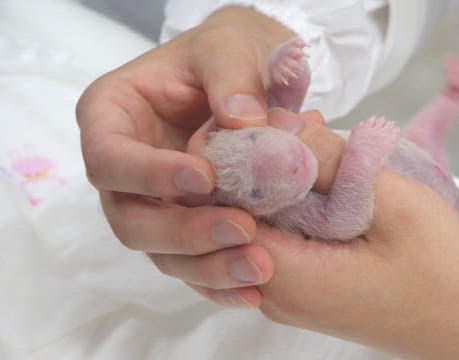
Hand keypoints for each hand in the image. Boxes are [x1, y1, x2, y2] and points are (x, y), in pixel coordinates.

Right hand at [76, 6, 295, 306]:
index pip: (109, 157)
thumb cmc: (225, 54)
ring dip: (207, 266)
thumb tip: (241, 122)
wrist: (248, 79)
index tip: (205, 179)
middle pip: (130, 217)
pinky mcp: (184, 228)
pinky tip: (253, 292)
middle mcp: (125, 168)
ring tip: (260, 267)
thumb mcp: (229, 47)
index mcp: (113, 116)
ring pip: (161, 252)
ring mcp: (153, 203)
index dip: (149, 175)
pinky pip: (192, 266)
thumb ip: (232, 75)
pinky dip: (220, 282)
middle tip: (242, 228)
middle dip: (183, 231)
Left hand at [232, 113, 458, 358]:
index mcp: (288, 278)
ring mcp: (293, 297)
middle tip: (300, 124)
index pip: (225, 207)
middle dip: (262, 162)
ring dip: (283, 180)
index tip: (267, 118)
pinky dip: (298, 204)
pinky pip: (286, 239)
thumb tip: (280, 126)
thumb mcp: (395, 204)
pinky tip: (325, 179)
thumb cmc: (448, 274)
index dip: (238, 156)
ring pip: (265, 224)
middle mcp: (276, 293)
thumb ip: (331, 163)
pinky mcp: (312, 291)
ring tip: (316, 145)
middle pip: (239, 215)